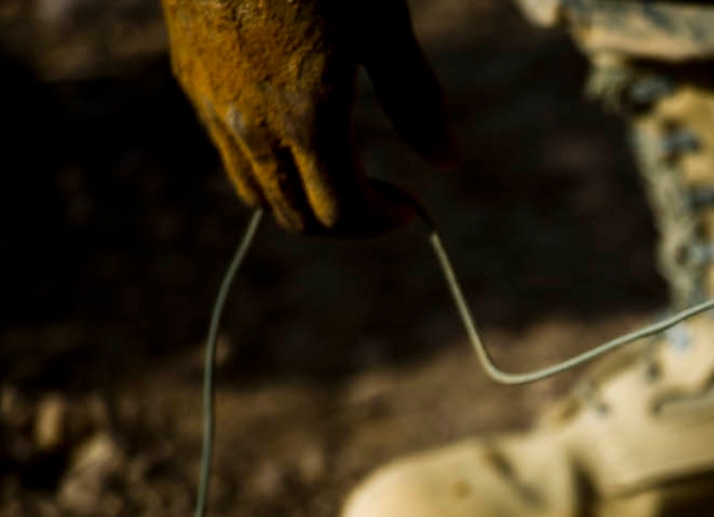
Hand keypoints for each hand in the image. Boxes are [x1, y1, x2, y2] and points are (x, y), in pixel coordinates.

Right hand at [161, 0, 457, 234]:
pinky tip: (300, 132)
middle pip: (296, 215)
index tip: (409, 208)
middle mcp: (249, 122)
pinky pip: (228, 149)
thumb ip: (413, 96)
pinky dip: (269, 165)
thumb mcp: (382, 20)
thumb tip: (446, 161)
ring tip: (345, 174)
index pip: (341, 213)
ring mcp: (211, 101)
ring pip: (255, 189)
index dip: (380, 222)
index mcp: (305, 116)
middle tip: (384, 198)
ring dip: (303, 198)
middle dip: (347, 222)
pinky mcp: (189, 75)